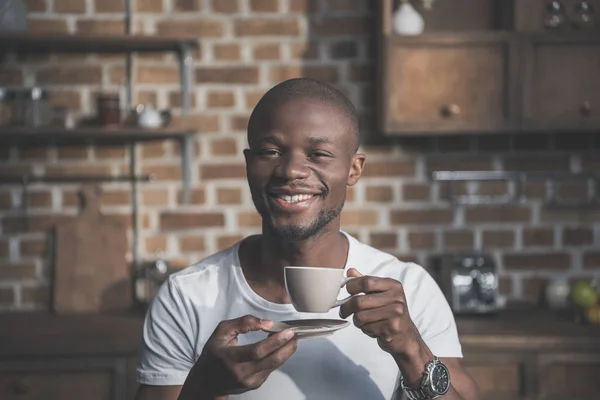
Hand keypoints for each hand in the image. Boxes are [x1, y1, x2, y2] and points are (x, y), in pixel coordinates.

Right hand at [181, 315, 296, 397]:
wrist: (207, 380)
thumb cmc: (214, 353)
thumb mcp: (222, 331)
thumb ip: (243, 323)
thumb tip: (267, 323)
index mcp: (230, 358)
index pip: (257, 351)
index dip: (275, 341)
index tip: (287, 331)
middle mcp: (241, 373)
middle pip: (271, 361)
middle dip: (287, 347)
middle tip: (295, 335)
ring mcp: (249, 382)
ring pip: (274, 366)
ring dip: (286, 352)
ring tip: (291, 339)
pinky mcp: (255, 385)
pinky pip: (270, 369)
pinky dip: (278, 357)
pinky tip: (279, 348)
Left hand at [339, 268, 422, 356]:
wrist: (405, 336)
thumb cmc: (390, 313)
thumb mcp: (381, 294)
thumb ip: (366, 283)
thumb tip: (350, 271)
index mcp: (394, 286)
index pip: (366, 281)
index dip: (352, 286)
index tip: (347, 291)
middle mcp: (397, 298)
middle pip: (359, 301)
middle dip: (346, 307)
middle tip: (343, 312)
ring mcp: (395, 313)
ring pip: (360, 316)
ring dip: (357, 320)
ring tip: (363, 321)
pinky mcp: (391, 328)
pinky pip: (366, 328)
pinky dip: (365, 329)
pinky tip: (373, 329)